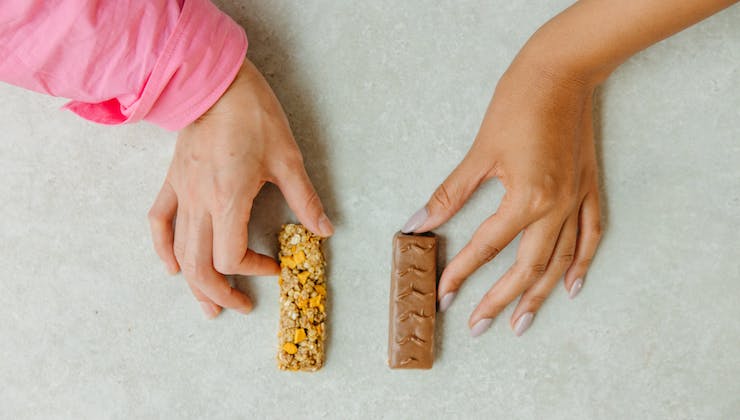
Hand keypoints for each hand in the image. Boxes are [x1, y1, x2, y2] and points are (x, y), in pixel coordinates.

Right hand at [148, 58, 333, 318]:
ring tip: (207, 305)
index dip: (252, 270)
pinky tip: (171, 266)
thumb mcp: (288, 158)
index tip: (273, 265)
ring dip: (193, 282)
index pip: (230, 257)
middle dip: (220, 293)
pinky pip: (159, 221)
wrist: (215, 83)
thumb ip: (305, 199)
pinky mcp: (173, 181)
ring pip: (179, 251)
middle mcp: (199, 202)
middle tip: (239, 307)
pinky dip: (163, 248)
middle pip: (200, 266)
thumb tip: (324, 230)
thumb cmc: (253, 116)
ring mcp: (182, 192)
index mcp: (228, 199)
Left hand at [403, 60, 601, 336]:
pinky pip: (590, 235)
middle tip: (478, 326)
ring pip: (559, 260)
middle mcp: (556, 206)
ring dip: (539, 295)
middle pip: (526, 267)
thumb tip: (419, 222)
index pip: (487, 247)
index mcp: (527, 198)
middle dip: (500, 300)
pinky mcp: (588, 188)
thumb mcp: (480, 151)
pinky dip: (582, 263)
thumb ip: (450, 194)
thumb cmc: (518, 104)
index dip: (461, 273)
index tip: (443, 295)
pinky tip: (571, 287)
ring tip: (520, 323)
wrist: (562, 71)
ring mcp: (577, 199)